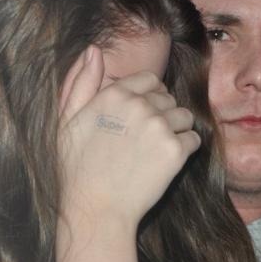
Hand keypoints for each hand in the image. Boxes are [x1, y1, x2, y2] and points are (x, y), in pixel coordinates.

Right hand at [58, 46, 200, 226]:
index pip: (149, 79)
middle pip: (168, 97)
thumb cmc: (76, 169)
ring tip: (157, 151)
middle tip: (145, 140)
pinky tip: (166, 163)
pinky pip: (194, 139)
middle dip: (162, 113)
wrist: (95, 211)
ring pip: (184, 116)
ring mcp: (159, 127)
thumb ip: (80, 82)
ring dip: (176, 130)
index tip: (139, 118)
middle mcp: (139, 105)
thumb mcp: (66, 121)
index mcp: (114, 94)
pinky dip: (185, 150)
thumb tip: (94, 50)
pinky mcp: (175, 151)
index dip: (148, 97)